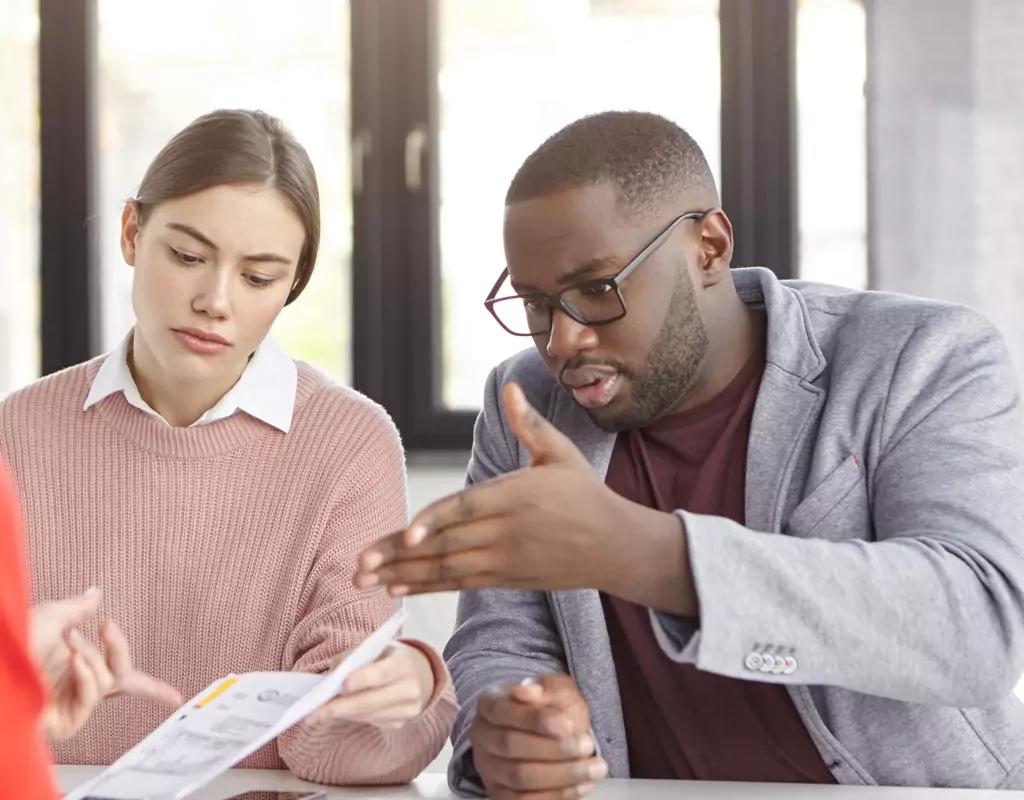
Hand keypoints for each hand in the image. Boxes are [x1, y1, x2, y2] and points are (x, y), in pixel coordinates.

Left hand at [31, 589, 182, 739]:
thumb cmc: (15, 643)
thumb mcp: (52, 615)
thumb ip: (79, 607)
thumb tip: (95, 592)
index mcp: (77, 664)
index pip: (121, 676)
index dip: (153, 689)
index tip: (178, 698)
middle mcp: (77, 685)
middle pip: (122, 677)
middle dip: (118, 649)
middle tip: (107, 628)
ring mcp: (72, 704)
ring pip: (107, 682)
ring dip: (92, 659)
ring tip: (69, 644)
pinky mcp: (65, 722)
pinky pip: (91, 698)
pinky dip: (86, 677)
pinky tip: (72, 662)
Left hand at [307, 641, 434, 728]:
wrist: (421, 675)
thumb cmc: (391, 658)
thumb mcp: (377, 648)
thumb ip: (355, 656)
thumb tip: (331, 675)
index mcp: (404, 664)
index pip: (383, 673)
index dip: (363, 679)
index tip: (342, 685)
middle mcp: (409, 689)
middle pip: (371, 701)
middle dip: (340, 707)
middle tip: (314, 712)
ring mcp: (407, 710)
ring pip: (367, 715)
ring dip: (341, 714)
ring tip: (317, 714)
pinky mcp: (399, 723)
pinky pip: (370, 721)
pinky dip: (351, 716)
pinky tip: (338, 713)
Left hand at [354, 383, 694, 614]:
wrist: (615, 546)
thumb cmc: (585, 494)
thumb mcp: (561, 453)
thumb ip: (529, 423)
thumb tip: (510, 387)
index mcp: (518, 496)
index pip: (469, 507)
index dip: (436, 520)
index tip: (407, 531)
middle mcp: (508, 532)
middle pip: (447, 543)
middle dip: (400, 554)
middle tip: (358, 563)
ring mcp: (506, 560)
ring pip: (449, 568)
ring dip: (405, 575)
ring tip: (365, 580)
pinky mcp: (507, 578)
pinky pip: (461, 584)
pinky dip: (428, 587)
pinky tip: (397, 589)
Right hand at [470, 673, 605, 799]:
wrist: (550, 733)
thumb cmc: (551, 707)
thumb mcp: (555, 690)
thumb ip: (546, 689)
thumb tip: (530, 691)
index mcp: (488, 704)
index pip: (502, 711)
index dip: (533, 719)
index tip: (566, 724)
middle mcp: (482, 736)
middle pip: (509, 745)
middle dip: (552, 748)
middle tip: (586, 745)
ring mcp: (489, 768)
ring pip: (519, 777)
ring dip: (561, 774)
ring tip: (594, 767)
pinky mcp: (500, 794)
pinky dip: (558, 794)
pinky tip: (583, 785)